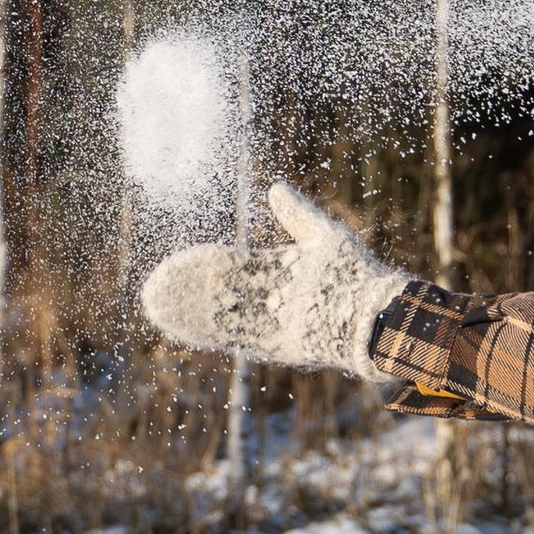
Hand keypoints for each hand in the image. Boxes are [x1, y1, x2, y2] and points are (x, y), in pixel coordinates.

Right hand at [139, 181, 411, 373]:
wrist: (378, 315)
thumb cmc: (357, 274)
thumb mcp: (324, 237)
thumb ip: (297, 215)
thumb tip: (274, 187)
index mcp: (283, 273)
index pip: (236, 267)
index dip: (207, 264)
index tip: (181, 260)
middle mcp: (275, 300)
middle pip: (223, 293)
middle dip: (190, 290)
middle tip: (155, 286)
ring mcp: (274, 324)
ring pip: (223, 315)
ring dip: (189, 311)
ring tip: (156, 304)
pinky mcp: (276, 346)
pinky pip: (236, 337)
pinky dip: (207, 331)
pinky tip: (181, 324)